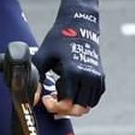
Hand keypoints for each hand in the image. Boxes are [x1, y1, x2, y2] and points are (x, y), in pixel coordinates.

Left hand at [33, 0, 103, 117]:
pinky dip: (82, 99)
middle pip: (78, 109)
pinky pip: (93, 99)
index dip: (54, 106)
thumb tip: (33, 98)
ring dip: (73, 104)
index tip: (45, 98)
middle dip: (63, 108)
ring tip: (60, 91)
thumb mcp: (42, 57)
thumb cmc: (58, 40)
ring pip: (87, 106)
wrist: (79, 26)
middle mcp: (88, 77)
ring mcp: (97, 79)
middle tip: (51, 99)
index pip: (67, 103)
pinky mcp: (101, 78)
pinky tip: (69, 88)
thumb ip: (36, 78)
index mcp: (74, 72)